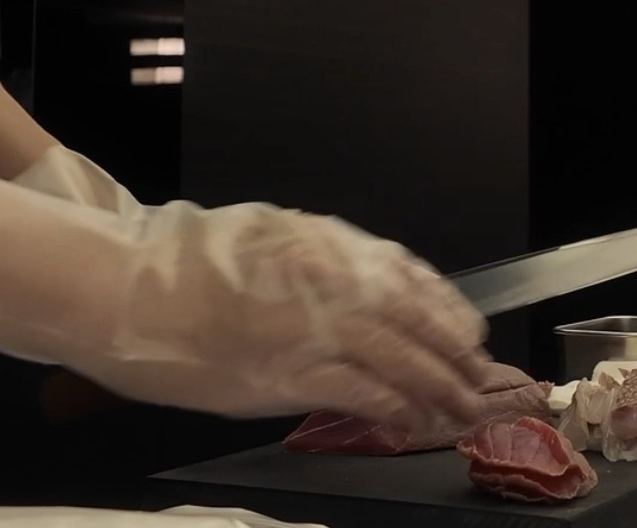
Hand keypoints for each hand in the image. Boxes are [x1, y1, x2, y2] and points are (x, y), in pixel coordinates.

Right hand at [2, 154, 488, 426]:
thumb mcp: (263, 238)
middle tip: (484, 378)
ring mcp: (312, 323)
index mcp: (322, 243)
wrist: (130, 288)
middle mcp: (329, 276)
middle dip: (454, 351)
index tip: (469, 329)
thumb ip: (313, 259)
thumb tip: (353, 282)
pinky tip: (410, 420)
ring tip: (463, 409)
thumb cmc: (184, 263)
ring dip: (438, 385)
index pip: (405, 273)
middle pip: (413, 315)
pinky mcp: (289, 370)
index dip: (444, 305)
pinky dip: (393, 406)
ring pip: (399, 354)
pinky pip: (360, 389)